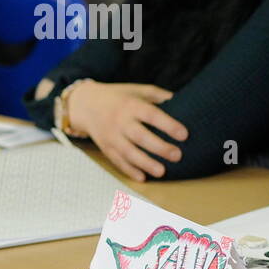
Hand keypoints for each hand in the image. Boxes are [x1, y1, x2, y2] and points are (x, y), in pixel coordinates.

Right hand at [66, 81, 187, 181]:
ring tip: (162, 172)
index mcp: (131, 105)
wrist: (84, 104)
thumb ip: (158, 95)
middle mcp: (120, 121)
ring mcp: (111, 136)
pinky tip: (143, 178)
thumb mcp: (137, 90)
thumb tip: (183, 101)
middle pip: (140, 136)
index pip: (151, 115)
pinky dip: (129, 170)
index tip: (184, 135)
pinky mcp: (105, 147)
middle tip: (177, 155)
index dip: (167, 125)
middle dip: (159, 147)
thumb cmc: (118, 97)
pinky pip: (117, 161)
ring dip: (145, 163)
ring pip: (128, 152)